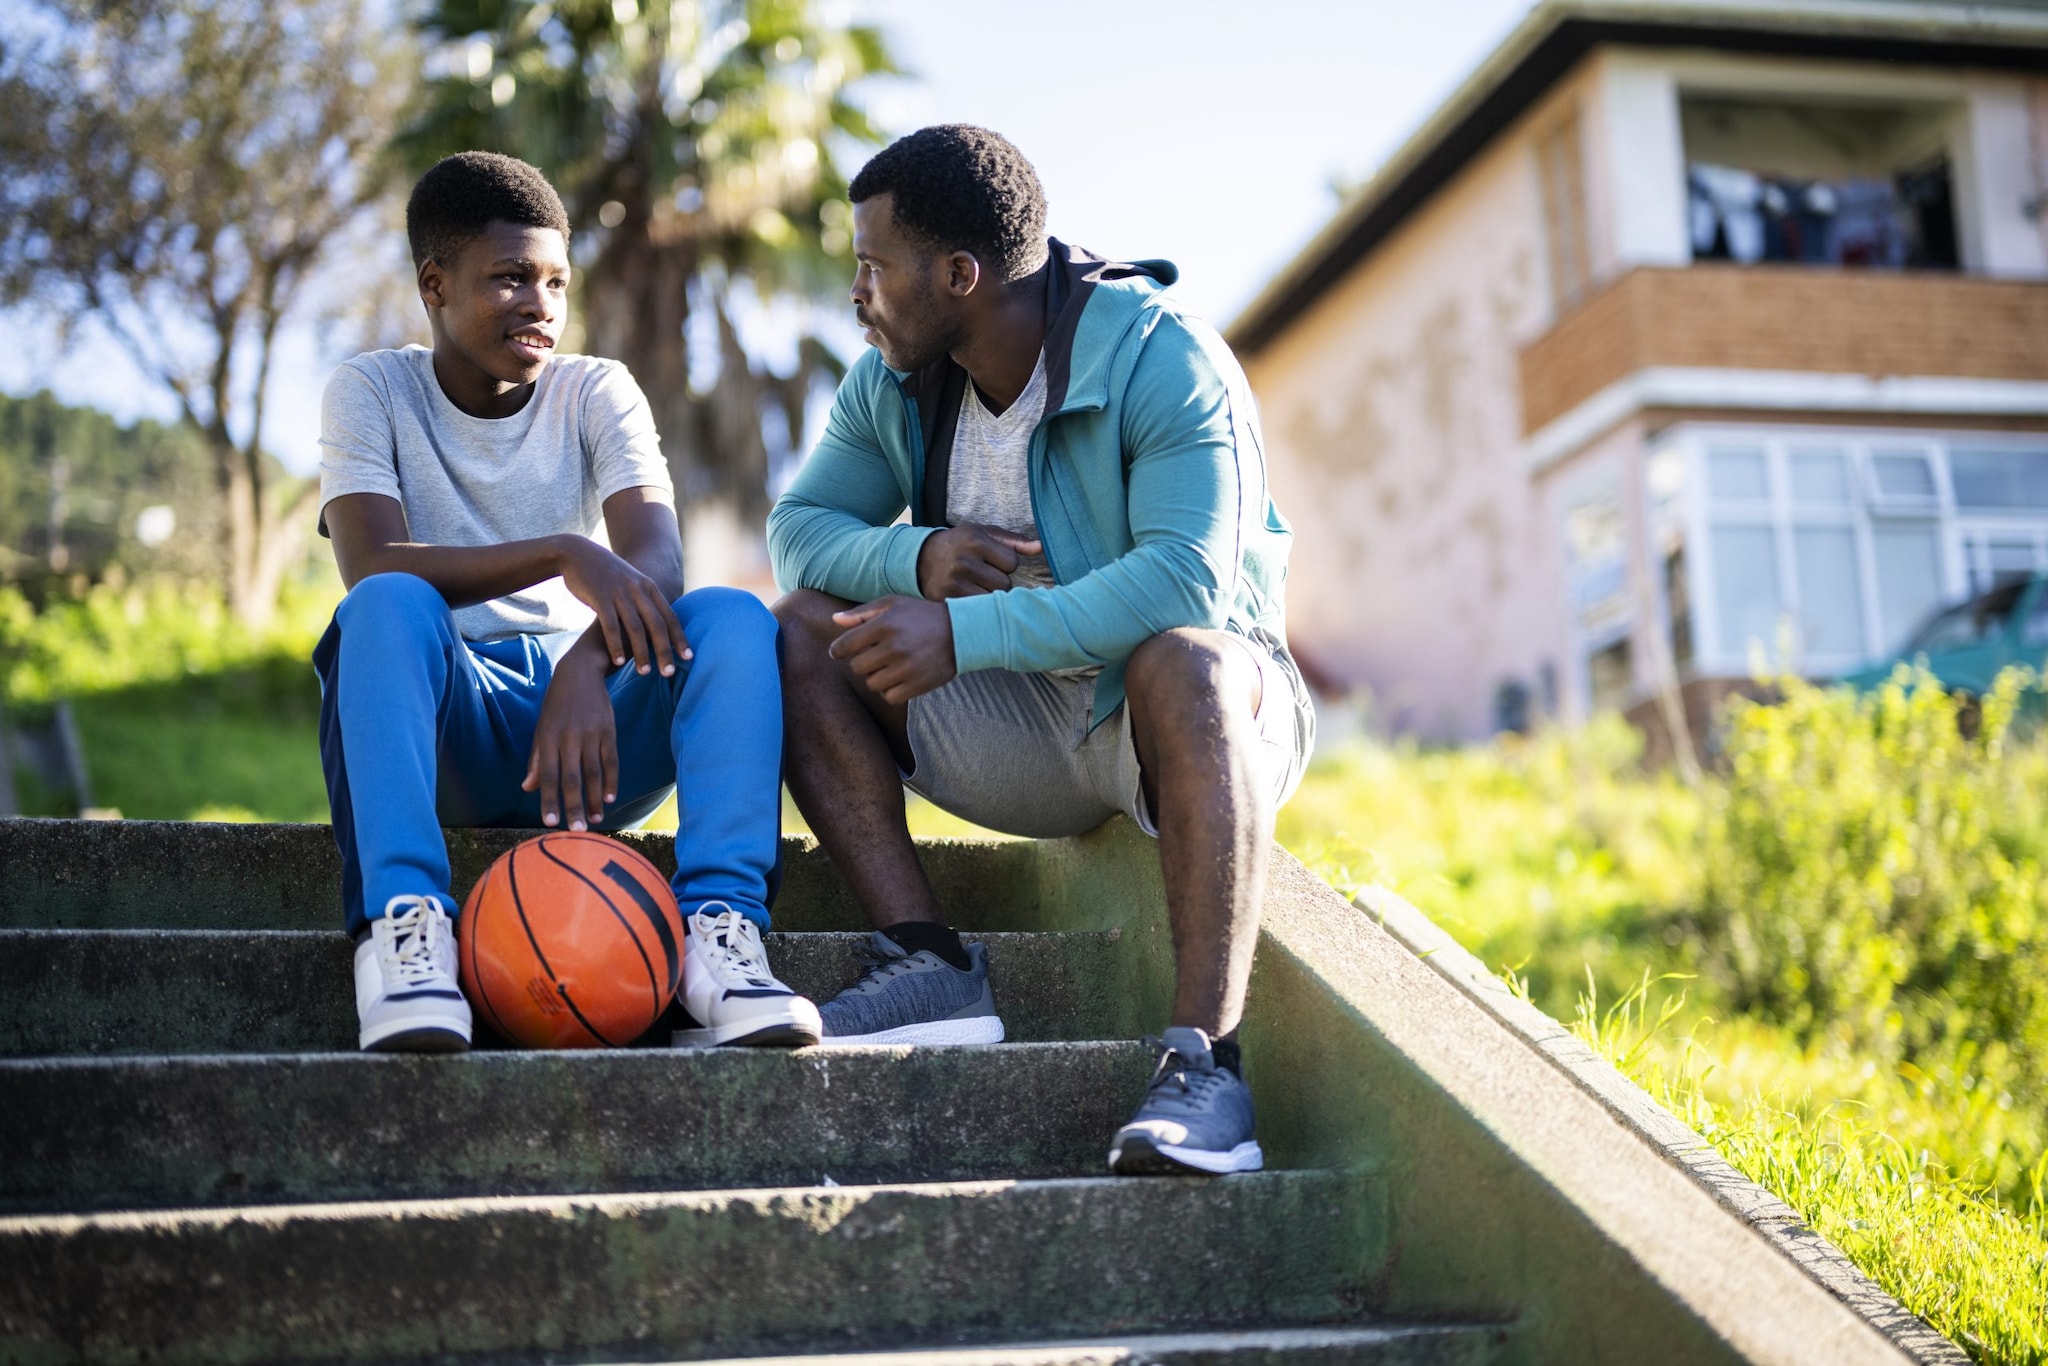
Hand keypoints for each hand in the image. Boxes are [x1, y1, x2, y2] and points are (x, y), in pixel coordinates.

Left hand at [522, 648, 616, 831]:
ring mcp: (591, 734)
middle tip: (576, 832)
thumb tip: (527, 788)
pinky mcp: (609, 730)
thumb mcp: (541, 728)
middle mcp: (569, 737)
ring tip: (595, 821)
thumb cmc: (556, 705)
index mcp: (548, 738)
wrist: (580, 672)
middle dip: (573, 806)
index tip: (549, 823)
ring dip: (594, 799)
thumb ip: (536, 759)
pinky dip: (611, 780)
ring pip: (593, 772)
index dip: (548, 799)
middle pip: (571, 777)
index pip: (547, 774)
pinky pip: (611, 760)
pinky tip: (610, 798)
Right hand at [556, 537, 690, 675]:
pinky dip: (616, 645)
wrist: (577, 553)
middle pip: (657, 625)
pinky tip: (618, 662)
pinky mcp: (599, 597)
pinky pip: (610, 625)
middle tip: (669, 673)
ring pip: (635, 628)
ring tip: (644, 672)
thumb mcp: (630, 583)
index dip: (679, 638)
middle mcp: (637, 590)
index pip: (669, 617)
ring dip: (641, 652)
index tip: (688, 658)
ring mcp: (619, 593)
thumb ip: (644, 601)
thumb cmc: (606, 574)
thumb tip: (658, 623)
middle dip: (665, 650)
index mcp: (648, 588)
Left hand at [829, 595, 956, 703]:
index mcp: (884, 625)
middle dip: (863, 662)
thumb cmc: (922, 615)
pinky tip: (899, 679)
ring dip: (877, 677)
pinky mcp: (917, 685)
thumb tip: (834, 620)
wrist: (961, 632)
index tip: (840, 652)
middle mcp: (893, 647)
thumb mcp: (893, 604)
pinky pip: (889, 697)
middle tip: (876, 655)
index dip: (838, 650)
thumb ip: (862, 613)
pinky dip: (891, 691)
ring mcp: (906, 668)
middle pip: (857, 667)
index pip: (845, 645)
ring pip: (872, 684)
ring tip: (890, 666)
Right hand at [916, 523, 1041, 599]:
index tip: (992, 561)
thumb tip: (1040, 548)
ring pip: (992, 600)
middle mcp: (963, 561)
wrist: (921, 558)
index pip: (1012, 563)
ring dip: (989, 596)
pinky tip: (968, 595)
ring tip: (975, 585)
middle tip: (982, 575)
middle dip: (998, 582)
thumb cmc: (960, 545)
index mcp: (975, 540)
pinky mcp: (946, 600)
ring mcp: (953, 582)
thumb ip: (1013, 541)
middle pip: (1004, 585)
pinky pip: (976, 610)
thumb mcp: (983, 534)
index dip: (1005, 564)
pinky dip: (976, 606)